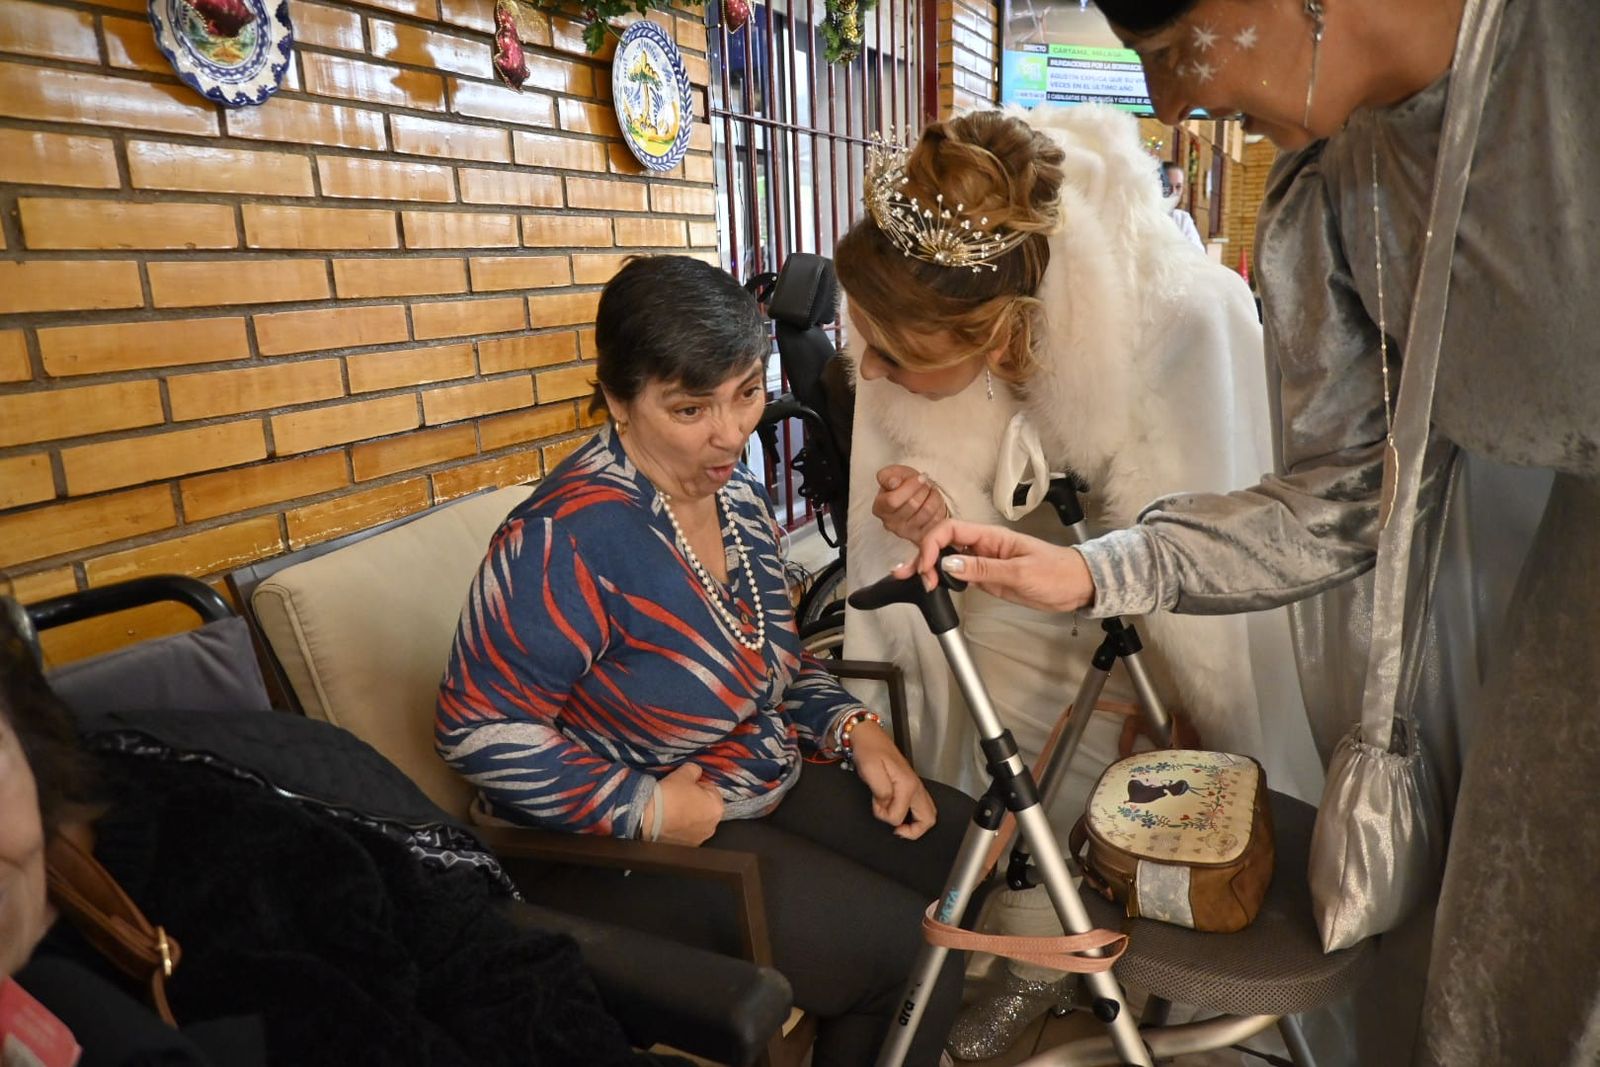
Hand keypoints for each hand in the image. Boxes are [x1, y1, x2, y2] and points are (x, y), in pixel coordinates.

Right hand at [653, 763, 723, 845]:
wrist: (647, 820)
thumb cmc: (668, 797)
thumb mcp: (683, 773)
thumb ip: (694, 770)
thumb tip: (696, 772)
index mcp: (717, 807)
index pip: (711, 789)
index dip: (697, 783)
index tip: (685, 784)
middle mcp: (712, 826)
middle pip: (705, 806)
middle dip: (694, 800)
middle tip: (678, 794)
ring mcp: (699, 838)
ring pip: (696, 820)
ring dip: (687, 814)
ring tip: (672, 808)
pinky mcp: (686, 847)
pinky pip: (686, 832)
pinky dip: (680, 826)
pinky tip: (669, 820)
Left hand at [848, 723, 936, 839]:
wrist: (869, 736)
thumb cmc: (869, 750)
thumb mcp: (870, 771)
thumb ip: (881, 793)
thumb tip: (887, 808)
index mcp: (907, 785)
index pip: (899, 816)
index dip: (884, 817)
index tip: (876, 807)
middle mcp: (916, 787)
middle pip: (929, 819)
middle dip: (913, 831)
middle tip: (895, 830)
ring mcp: (915, 787)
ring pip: (927, 815)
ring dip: (913, 824)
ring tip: (895, 820)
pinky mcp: (911, 786)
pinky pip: (919, 808)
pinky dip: (911, 815)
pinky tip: (895, 809)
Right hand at [872, 465, 948, 544]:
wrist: (915, 496)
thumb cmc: (903, 485)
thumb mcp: (892, 474)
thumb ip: (887, 476)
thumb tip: (893, 483)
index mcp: (879, 508)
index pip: (893, 500)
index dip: (910, 487)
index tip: (920, 477)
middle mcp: (890, 524)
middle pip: (912, 505)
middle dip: (923, 489)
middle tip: (926, 483)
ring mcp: (906, 533)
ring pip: (926, 511)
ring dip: (933, 496)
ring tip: (931, 491)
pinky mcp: (922, 537)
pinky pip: (936, 520)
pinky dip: (939, 507)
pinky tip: (935, 501)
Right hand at [893, 518, 1095, 613]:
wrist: (1077, 586)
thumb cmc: (1056, 573)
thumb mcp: (1020, 573)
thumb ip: (984, 569)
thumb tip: (949, 565)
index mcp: (991, 536)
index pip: (951, 530)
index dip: (932, 546)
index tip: (926, 568)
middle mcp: (983, 546)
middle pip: (943, 543)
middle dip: (922, 556)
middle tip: (908, 576)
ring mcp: (983, 562)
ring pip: (946, 559)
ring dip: (927, 568)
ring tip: (911, 580)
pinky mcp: (986, 578)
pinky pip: (958, 574)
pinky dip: (941, 579)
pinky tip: (931, 585)